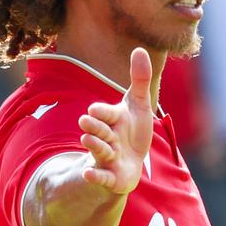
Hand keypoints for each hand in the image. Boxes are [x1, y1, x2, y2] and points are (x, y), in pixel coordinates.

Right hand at [76, 47, 155, 195]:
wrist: (129, 164)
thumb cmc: (132, 132)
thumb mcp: (138, 105)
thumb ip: (140, 79)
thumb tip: (140, 49)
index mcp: (113, 119)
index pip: (106, 113)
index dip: (102, 112)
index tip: (94, 109)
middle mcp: (107, 137)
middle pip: (99, 130)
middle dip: (94, 126)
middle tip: (86, 120)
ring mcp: (107, 157)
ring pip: (99, 150)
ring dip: (94, 145)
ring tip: (88, 139)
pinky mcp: (110, 177)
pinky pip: (101, 176)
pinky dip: (95, 176)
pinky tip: (88, 174)